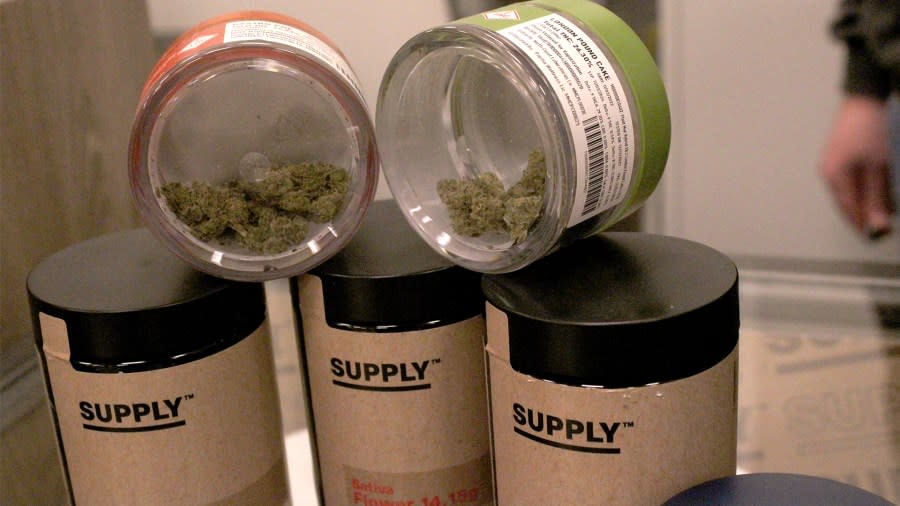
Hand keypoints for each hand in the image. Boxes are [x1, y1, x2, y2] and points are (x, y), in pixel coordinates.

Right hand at [820, 94, 895, 237]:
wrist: (865, 97)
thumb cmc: (870, 130)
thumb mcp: (878, 168)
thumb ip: (877, 198)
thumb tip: (877, 226)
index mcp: (833, 177)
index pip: (848, 209)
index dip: (864, 224)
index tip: (881, 235)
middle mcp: (828, 172)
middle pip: (848, 201)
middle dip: (866, 213)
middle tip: (886, 222)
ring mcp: (833, 163)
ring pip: (850, 191)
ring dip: (867, 200)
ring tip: (885, 207)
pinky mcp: (841, 155)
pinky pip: (851, 179)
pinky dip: (865, 187)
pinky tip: (877, 189)